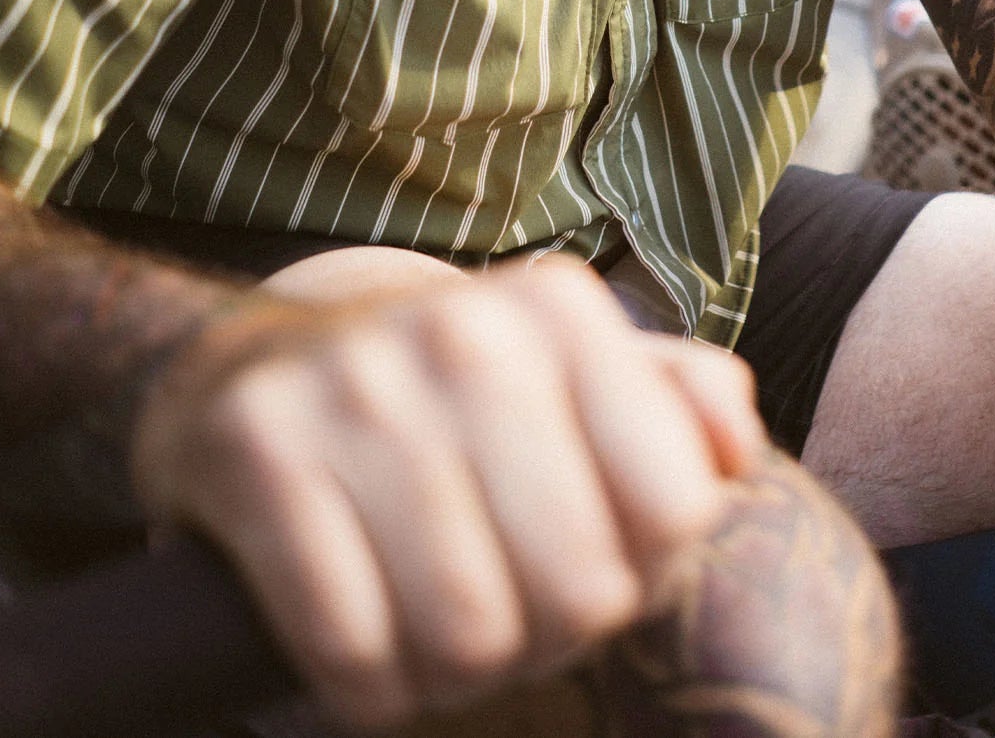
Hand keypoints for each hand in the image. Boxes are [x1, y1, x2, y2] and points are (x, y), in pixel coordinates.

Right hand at [131, 256, 763, 729]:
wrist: (264, 359)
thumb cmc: (455, 395)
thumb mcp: (574, 371)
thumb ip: (677, 404)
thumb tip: (736, 448)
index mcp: (561, 309)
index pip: (673, 513)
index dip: (636, 572)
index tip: (582, 554)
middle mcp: (466, 329)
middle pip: (577, 589)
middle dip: (545, 636)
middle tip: (502, 611)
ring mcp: (358, 383)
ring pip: (466, 633)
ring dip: (450, 672)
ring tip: (432, 628)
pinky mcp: (258, 445)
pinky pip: (348, 646)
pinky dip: (362, 684)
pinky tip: (359, 639)